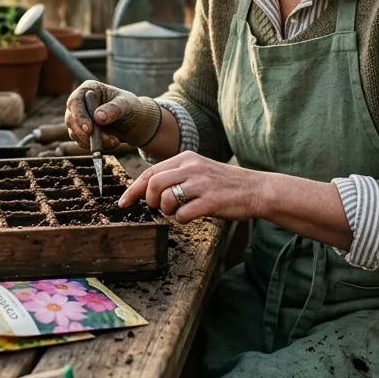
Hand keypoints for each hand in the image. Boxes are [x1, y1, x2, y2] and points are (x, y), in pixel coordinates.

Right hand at [64, 80, 162, 150]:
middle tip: (105, 141)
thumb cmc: (131, 108)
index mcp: (89, 89)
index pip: (75, 101)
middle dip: (86, 134)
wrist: (135, 123)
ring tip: (114, 141)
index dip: (80, 116)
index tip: (89, 130)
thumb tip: (98, 117)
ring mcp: (79, 118)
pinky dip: (94, 146)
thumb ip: (113, 109)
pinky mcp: (81, 131)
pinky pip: (81, 142)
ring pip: (75, 133)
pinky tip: (111, 143)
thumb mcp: (126, 105)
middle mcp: (80, 102)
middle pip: (71, 119)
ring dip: (93, 142)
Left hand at [120, 151, 269, 222]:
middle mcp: (192, 168)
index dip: (133, 189)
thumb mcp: (197, 170)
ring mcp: (202, 184)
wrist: (255, 189)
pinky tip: (192, 215)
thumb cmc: (223, 183)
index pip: (150, 172)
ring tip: (179, 210)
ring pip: (167, 199)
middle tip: (159, 208)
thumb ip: (175, 176)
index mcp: (186, 158)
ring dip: (167, 210)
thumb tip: (147, 190)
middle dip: (150, 201)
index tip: (123, 202)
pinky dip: (182, 219)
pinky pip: (184, 214)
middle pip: (154, 184)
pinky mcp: (211, 200)